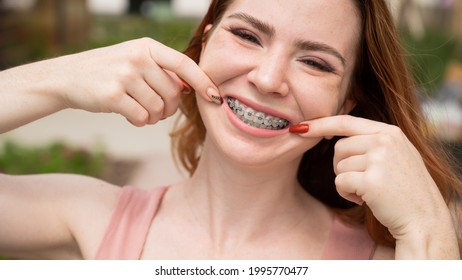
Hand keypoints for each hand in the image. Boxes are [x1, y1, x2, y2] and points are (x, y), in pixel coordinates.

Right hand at [54, 38, 219, 125]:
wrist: (68, 77)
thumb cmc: (110, 71)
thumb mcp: (136, 60)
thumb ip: (162, 70)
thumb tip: (191, 88)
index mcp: (147, 46)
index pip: (183, 64)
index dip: (202, 81)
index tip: (215, 96)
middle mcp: (137, 57)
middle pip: (173, 93)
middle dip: (169, 107)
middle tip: (156, 108)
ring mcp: (124, 75)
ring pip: (158, 108)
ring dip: (153, 116)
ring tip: (139, 109)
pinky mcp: (112, 95)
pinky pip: (142, 118)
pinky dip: (139, 122)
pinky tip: (128, 114)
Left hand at [291, 115, 458, 257]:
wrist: (424, 219)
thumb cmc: (404, 190)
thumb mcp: (396, 155)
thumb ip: (372, 141)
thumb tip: (336, 138)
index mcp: (390, 132)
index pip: (346, 122)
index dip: (321, 124)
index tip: (301, 127)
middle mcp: (385, 141)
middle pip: (339, 147)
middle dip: (342, 166)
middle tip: (362, 180)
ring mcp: (379, 159)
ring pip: (338, 166)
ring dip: (346, 182)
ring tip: (369, 191)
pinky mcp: (371, 179)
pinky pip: (340, 182)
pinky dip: (346, 194)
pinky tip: (366, 199)